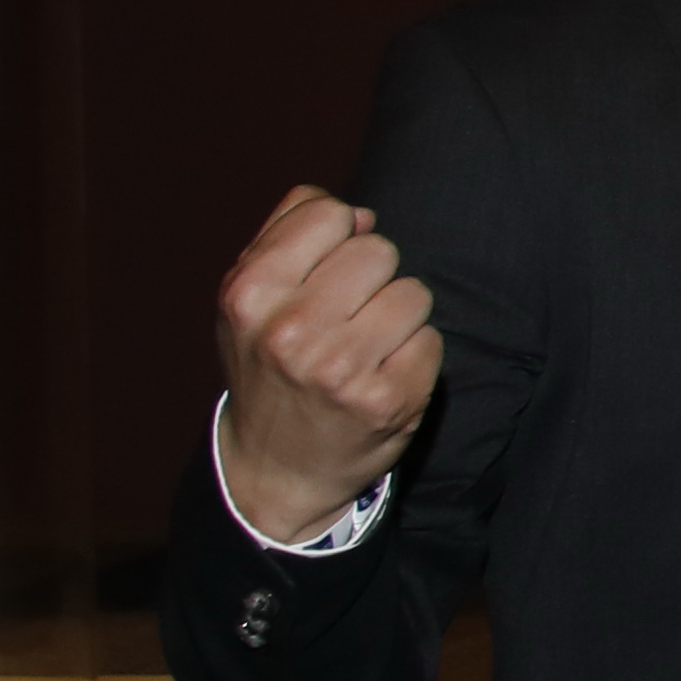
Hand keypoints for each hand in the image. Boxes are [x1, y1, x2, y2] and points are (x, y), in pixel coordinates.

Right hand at [214, 185, 438, 545]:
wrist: (274, 466)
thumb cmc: (268, 364)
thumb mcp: (248, 296)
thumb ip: (290, 232)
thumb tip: (360, 214)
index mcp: (250, 294)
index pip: (331, 214)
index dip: (338, 237)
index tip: (324, 272)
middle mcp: (290, 330)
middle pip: (379, 250)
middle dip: (371, 278)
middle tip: (345, 319)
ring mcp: (340, 369)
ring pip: (414, 293)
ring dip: (398, 317)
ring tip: (363, 348)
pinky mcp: (388, 400)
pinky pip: (432, 340)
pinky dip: (414, 356)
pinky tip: (380, 378)